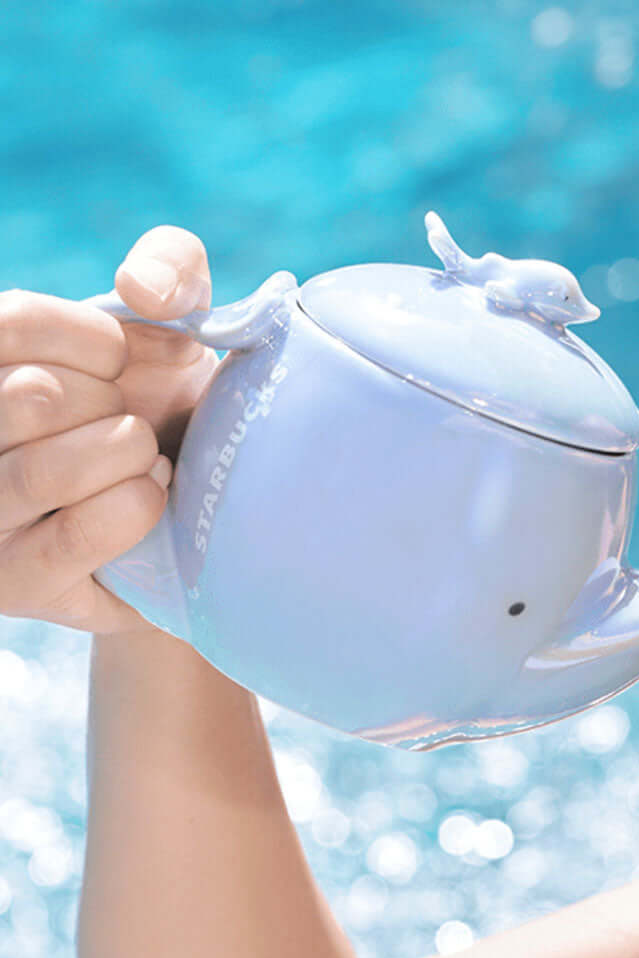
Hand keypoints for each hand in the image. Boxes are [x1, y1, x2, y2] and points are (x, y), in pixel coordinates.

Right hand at [0, 226, 216, 634]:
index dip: (99, 339)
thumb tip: (144, 289)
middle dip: (115, 404)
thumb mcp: (174, 320)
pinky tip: (152, 495)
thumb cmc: (170, 401)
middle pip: (32, 396)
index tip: (131, 363)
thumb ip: (168, 267)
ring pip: (42, 471)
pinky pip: (77, 537)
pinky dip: (135, 507)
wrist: (197, 507)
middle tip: (136, 422)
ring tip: (146, 459)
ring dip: (125, 456)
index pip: (13, 324)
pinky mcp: (18, 586)